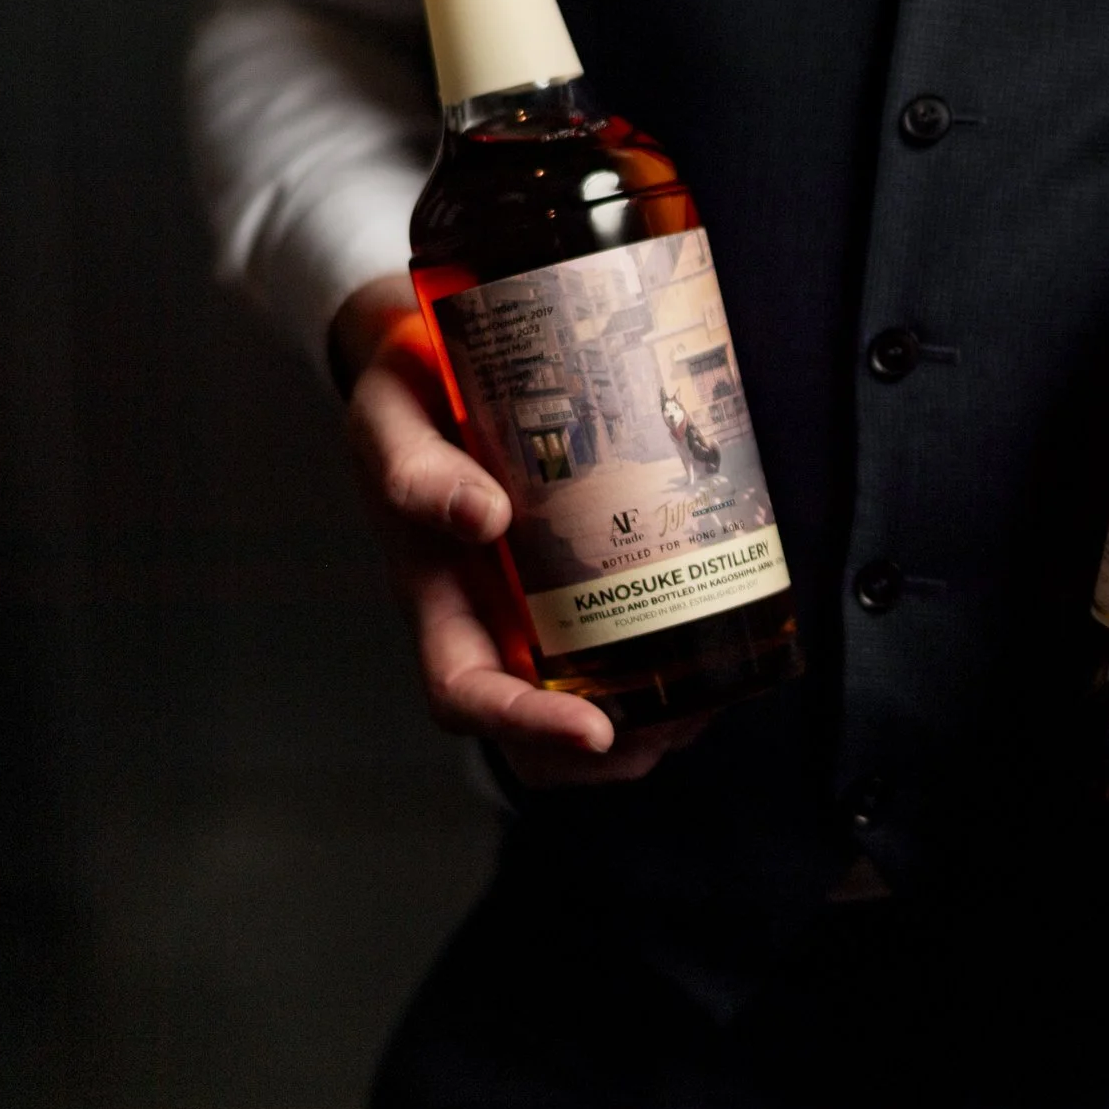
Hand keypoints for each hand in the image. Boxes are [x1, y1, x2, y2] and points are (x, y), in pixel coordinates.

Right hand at [334, 276, 706, 786]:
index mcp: (434, 598)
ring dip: (653, 717)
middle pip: (536, 732)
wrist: (426, 360)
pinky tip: (720, 633)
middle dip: (615, 748)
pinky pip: (622, 636)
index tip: (598, 731)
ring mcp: (534, 602)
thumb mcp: (388, 420)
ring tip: (717, 691)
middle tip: (687, 720)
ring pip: (588, 698)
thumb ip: (416, 469)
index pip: (469, 694)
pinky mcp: (579, 572)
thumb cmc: (403, 399)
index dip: (529, 726)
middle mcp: (486, 617)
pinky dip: (670, 653)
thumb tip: (483, 516)